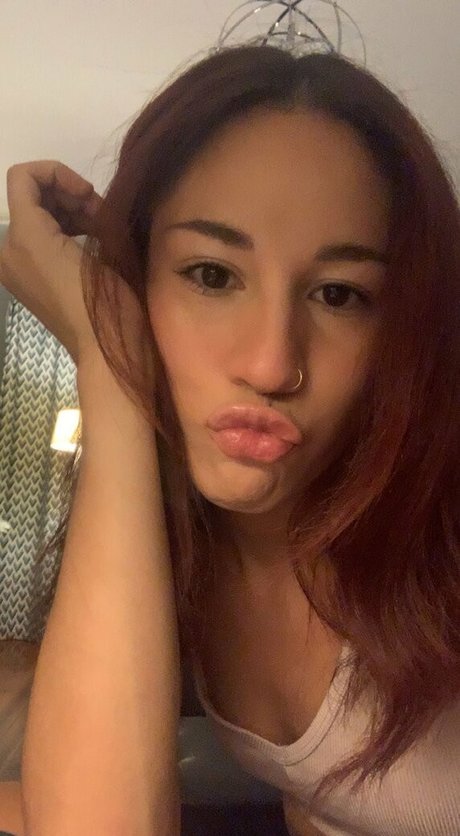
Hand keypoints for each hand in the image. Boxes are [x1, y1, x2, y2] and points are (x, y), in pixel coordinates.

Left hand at [0, 160, 103, 364]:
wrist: (105, 350)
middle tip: (100, 213)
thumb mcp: (99, 246)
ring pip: (34, 217)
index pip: (24, 177)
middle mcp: (8, 250)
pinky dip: (61, 232)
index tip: (88, 194)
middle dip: (67, 195)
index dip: (58, 172)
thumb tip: (86, 201)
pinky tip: (89, 242)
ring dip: (68, 213)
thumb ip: (83, 211)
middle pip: (30, 196)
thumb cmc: (107, 301)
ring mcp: (14, 268)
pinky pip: (37, 240)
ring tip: (100, 227)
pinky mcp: (27, 281)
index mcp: (23, 237)